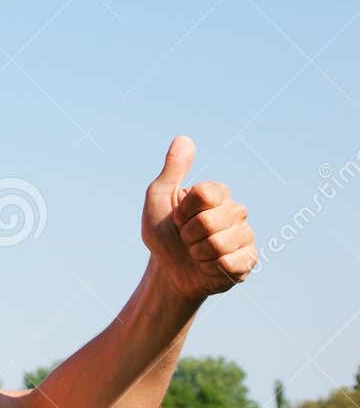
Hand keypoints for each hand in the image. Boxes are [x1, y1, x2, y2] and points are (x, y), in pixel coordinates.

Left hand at [141, 135, 257, 299]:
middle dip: (188, 233)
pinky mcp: (249, 261)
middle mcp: (237, 212)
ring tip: (197, 252)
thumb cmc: (163, 233)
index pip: (206, 194)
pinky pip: (229, 263)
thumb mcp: (159, 198)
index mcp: (219, 194)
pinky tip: (209, 266)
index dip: (184, 211)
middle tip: (186, 237)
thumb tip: (184, 138)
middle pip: (211, 220)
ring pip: (220, 243)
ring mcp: (246, 237)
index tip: (177, 218)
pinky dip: (209, 267)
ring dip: (197, 252)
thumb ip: (172, 169)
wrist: (168, 269)